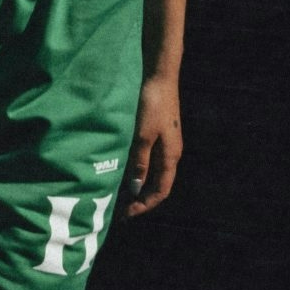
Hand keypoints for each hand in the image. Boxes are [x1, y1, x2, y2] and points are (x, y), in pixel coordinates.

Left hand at [123, 74, 180, 217]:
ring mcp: (165, 142)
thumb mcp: (142, 135)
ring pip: (152, 171)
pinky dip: (136, 168)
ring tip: (118, 192)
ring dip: (137, 184)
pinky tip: (123, 168)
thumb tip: (136, 189)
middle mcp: (170, 152)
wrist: (158, 76)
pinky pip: (148, 158)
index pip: (160, 190)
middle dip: (140, 198)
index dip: (145, 205)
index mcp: (170, 156)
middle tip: (120, 208)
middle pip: (157, 183)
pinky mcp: (157, 132)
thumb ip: (140, 162)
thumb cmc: (151, 105)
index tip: (127, 214)